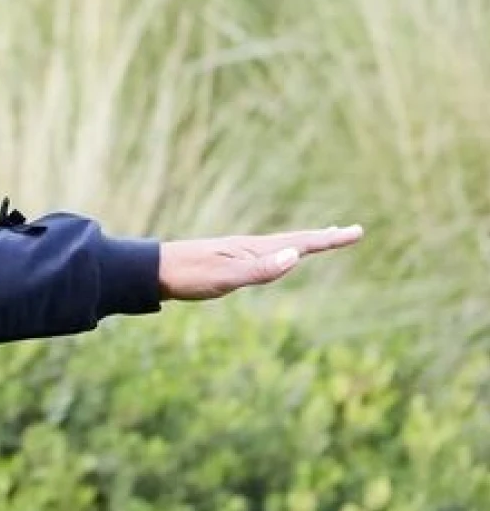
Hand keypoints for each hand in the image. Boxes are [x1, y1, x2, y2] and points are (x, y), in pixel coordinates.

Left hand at [158, 225, 363, 302]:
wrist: (153, 271)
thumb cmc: (189, 276)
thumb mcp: (227, 278)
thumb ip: (260, 270)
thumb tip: (295, 257)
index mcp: (255, 249)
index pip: (301, 243)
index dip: (329, 240)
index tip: (357, 232)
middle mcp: (250, 247)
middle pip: (295, 240)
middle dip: (323, 237)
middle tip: (350, 232)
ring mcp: (239, 252)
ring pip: (281, 245)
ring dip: (305, 242)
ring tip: (322, 239)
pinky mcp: (227, 261)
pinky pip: (265, 254)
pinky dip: (281, 252)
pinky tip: (278, 256)